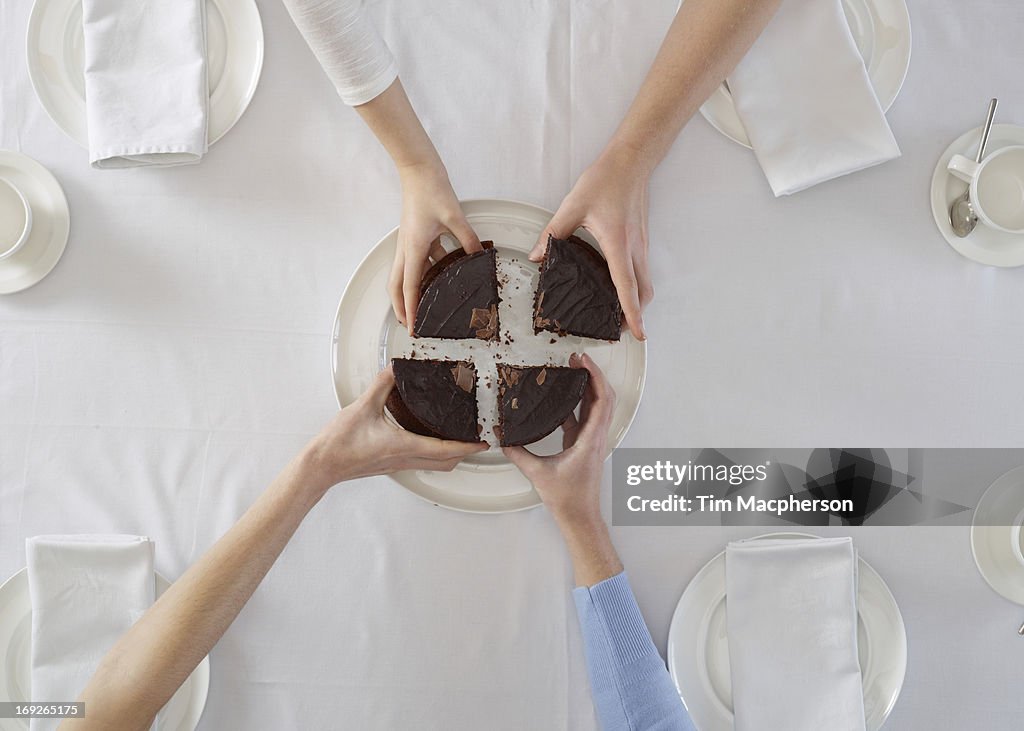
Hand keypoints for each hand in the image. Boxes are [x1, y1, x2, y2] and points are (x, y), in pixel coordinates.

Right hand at [302, 367, 486, 490]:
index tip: (483, 442)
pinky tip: (430, 439)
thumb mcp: (362, 406)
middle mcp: (404, 458)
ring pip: (435, 465)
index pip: (445, 449)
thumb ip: (382, 384)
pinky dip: (435, 453)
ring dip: (451, 455)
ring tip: (460, 439)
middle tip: (478, 439)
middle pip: (446, 462)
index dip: (468, 446)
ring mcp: (398, 465)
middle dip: (466, 453)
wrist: (322, 465)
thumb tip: (396, 368)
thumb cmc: (339, 442)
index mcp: (403, 446)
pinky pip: (421, 461)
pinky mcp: (391, 465)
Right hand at [388, 162, 481, 331]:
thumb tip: (479, 256)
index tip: (413, 326)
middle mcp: (407, 248)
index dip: (411, 309)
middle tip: (409, 323)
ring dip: (411, 292)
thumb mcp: (455, 217)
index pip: (410, 287)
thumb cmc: (432, 190)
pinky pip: (418, 260)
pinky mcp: (415, 236)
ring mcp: (409, 243)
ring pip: (405, 274)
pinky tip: (442, 274)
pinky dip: (425, 272)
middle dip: (401, 306)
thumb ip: (468, 239)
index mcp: (414, 248)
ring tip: (424, 305)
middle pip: (397, 286)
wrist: (419, 171)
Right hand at [502, 353, 615, 524]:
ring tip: (573, 370)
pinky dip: (578, 402)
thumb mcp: (538, 473)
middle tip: (578, 358)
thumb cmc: (568, 499)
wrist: (580, 517)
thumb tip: (503, 437)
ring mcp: (592, 440)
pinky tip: (563, 396)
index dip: (594, 376)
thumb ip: (518, 453)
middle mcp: (596, 437)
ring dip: (589, 386)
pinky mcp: (585, 445)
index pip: (601, 399)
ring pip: (598, 406)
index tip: (583, 361)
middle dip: (594, 374)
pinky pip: (585, 417)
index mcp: (591, 439)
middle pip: (604, 397)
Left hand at [531, 146, 652, 340]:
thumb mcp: (573, 206)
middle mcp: (634, 248)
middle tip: (625, 330)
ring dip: (638, 301)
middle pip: (643, 291)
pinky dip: (637, 286)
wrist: (630, 162)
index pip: (626, 285)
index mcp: (618, 243)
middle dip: (637, 314)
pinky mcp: (642, 240)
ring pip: (646, 282)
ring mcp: (641, 245)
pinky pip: (643, 270)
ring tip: (623, 314)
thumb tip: (537, 256)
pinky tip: (622, 287)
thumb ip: (553, 233)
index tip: (638, 332)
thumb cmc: (606, 181)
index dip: (632, 312)